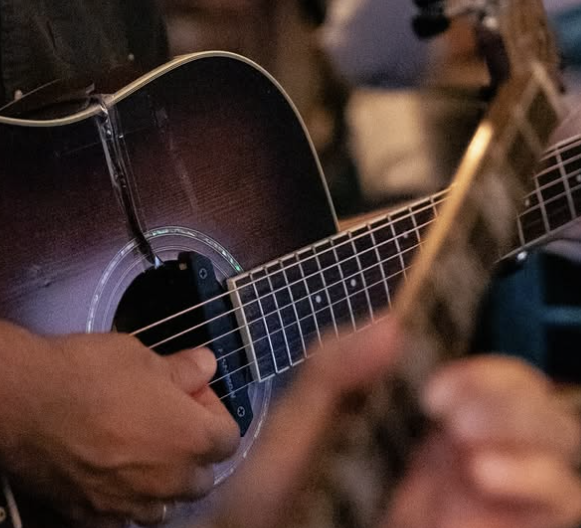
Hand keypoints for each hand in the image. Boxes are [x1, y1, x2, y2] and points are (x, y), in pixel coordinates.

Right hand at [0, 331, 239, 523]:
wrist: (27, 404)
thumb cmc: (87, 373)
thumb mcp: (139, 354)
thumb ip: (180, 368)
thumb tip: (206, 365)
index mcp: (191, 439)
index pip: (228, 437)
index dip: (210, 409)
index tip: (188, 389)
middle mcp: (169, 482)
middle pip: (201, 476)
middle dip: (189, 448)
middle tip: (162, 416)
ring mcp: (132, 505)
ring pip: (164, 502)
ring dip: (160, 479)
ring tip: (132, 444)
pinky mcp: (95, 517)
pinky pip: (123, 514)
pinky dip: (123, 496)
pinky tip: (104, 467)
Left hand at [203, 317, 580, 527]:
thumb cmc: (279, 495)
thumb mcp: (295, 426)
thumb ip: (334, 370)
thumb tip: (394, 324)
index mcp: (430, 419)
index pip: (499, 382)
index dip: (487, 375)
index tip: (436, 388)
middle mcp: (470, 461)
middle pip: (545, 417)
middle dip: (516, 408)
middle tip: (456, 423)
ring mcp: (485, 506)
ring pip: (563, 474)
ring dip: (536, 462)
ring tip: (476, 467)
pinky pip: (546, 521)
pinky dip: (527, 503)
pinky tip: (468, 507)